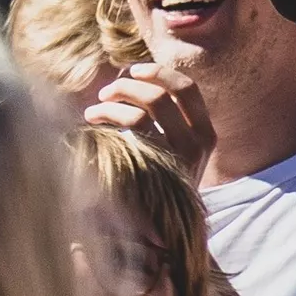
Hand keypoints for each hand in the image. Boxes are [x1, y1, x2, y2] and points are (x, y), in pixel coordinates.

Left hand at [91, 63, 216, 167]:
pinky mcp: (161, 163)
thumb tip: (128, 76)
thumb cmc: (156, 174)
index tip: (132, 70)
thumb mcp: (169, 144)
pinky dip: (108, 113)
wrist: (161, 224)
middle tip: (107, 92)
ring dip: (114, 98)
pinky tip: (91, 121)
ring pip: (148, 105)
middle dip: (129, 84)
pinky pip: (134, 123)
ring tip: (94, 110)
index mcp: (204, 131)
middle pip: (163, 92)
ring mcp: (181, 154)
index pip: (187, 88)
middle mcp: (199, 141)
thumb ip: (159, 115)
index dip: (157, 72)